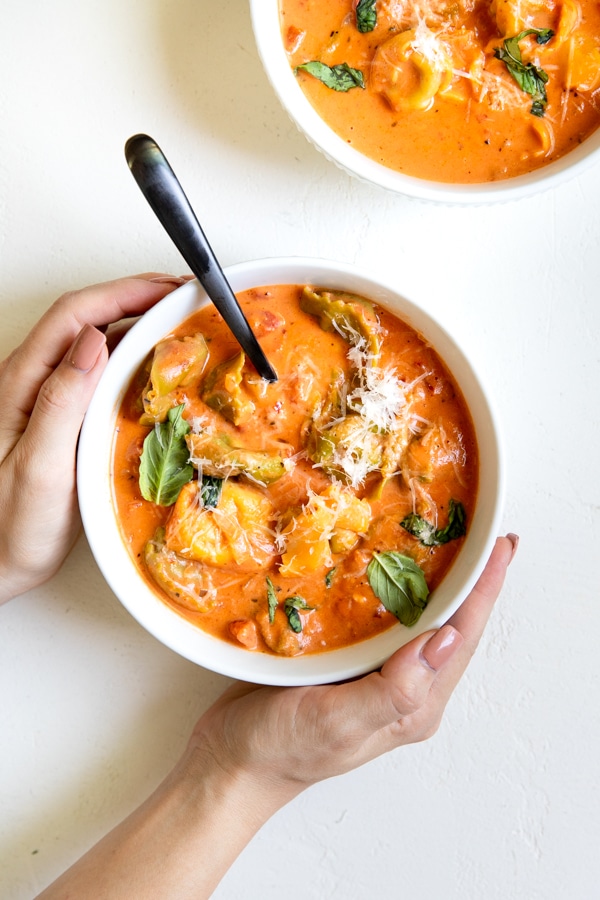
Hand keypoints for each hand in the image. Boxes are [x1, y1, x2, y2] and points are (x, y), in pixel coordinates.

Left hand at [0, 274, 188, 602]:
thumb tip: (94, 342)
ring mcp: (49, 400)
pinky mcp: (63, 421)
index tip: (169, 289)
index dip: (125, 292)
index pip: (76, 316)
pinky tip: (155, 371)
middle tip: (185, 300)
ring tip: (179, 326)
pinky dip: (132, 362)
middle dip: (138, 298)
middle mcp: (35, 383)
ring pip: (95, 344)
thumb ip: (61, 401)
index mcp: (24, 382)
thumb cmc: (7, 524)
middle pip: (88, 319)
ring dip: (137, 326)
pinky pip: (100, 377)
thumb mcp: (38, 465)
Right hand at [188, 534, 517, 797]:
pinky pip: (390, 621)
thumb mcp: (338, 722)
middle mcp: (407, 690)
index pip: (461, 637)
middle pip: (453, 626)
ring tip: (455, 542)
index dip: (484, 590)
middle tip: (488, 535)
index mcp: (414, 705)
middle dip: (474, 582)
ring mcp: (381, 677)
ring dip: (443, 582)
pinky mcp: (354, 664)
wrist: (233, 764)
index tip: (501, 547)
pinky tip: (397, 565)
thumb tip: (447, 639)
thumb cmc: (282, 750)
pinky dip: (402, 589)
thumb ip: (395, 688)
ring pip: (424, 621)